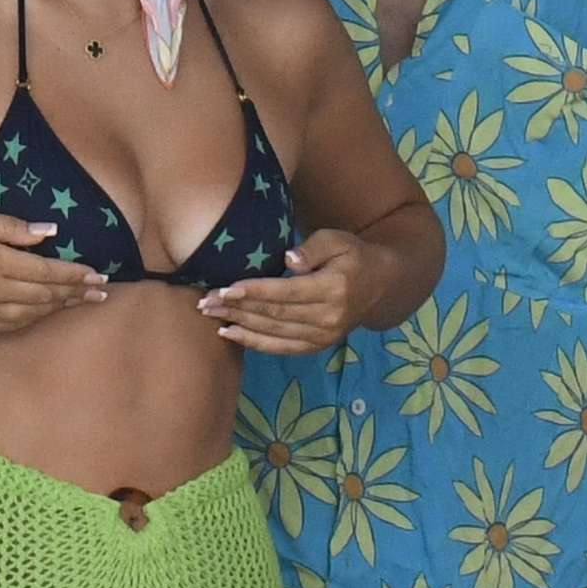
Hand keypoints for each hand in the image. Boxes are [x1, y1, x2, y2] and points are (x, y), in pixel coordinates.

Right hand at [0, 207, 106, 333]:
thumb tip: (48, 232)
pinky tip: (44, 312)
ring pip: (32, 313)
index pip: (47, 271)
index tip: (98, 275)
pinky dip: (34, 318)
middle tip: (101, 292)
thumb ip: (10, 227)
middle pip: (45, 295)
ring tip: (80, 302)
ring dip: (59, 307)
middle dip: (76, 293)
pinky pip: (12, 324)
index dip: (75, 274)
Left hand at [196, 228, 384, 354]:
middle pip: (275, 314)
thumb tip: (288, 259)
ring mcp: (322, 336)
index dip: (255, 291)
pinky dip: (253, 342)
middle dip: (237, 308)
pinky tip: (229, 333)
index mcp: (333, 289)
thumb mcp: (337, 240)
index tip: (226, 288)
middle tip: (206, 301)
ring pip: (274, 332)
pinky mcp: (316, 346)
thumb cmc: (353, 255)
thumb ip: (312, 248)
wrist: (380, 286)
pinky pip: (281, 347)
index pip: (287, 292)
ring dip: (239, 324)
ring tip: (210, 315)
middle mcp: (328, 317)